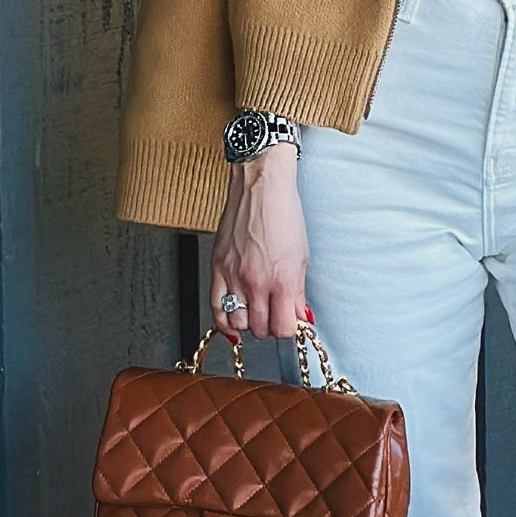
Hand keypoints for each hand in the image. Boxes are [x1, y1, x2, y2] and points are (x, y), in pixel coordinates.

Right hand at [209, 146, 307, 339]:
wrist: (260, 186)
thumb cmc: (283, 214)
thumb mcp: (301, 257)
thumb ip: (298, 293)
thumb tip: (299, 317)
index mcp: (282, 280)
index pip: (283, 328)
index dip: (288, 330)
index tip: (290, 324)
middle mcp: (256, 282)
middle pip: (261, 329)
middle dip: (270, 327)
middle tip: (275, 316)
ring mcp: (234, 276)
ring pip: (238, 323)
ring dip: (249, 324)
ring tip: (257, 313)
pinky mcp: (217, 268)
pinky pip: (215, 308)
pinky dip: (223, 322)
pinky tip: (232, 324)